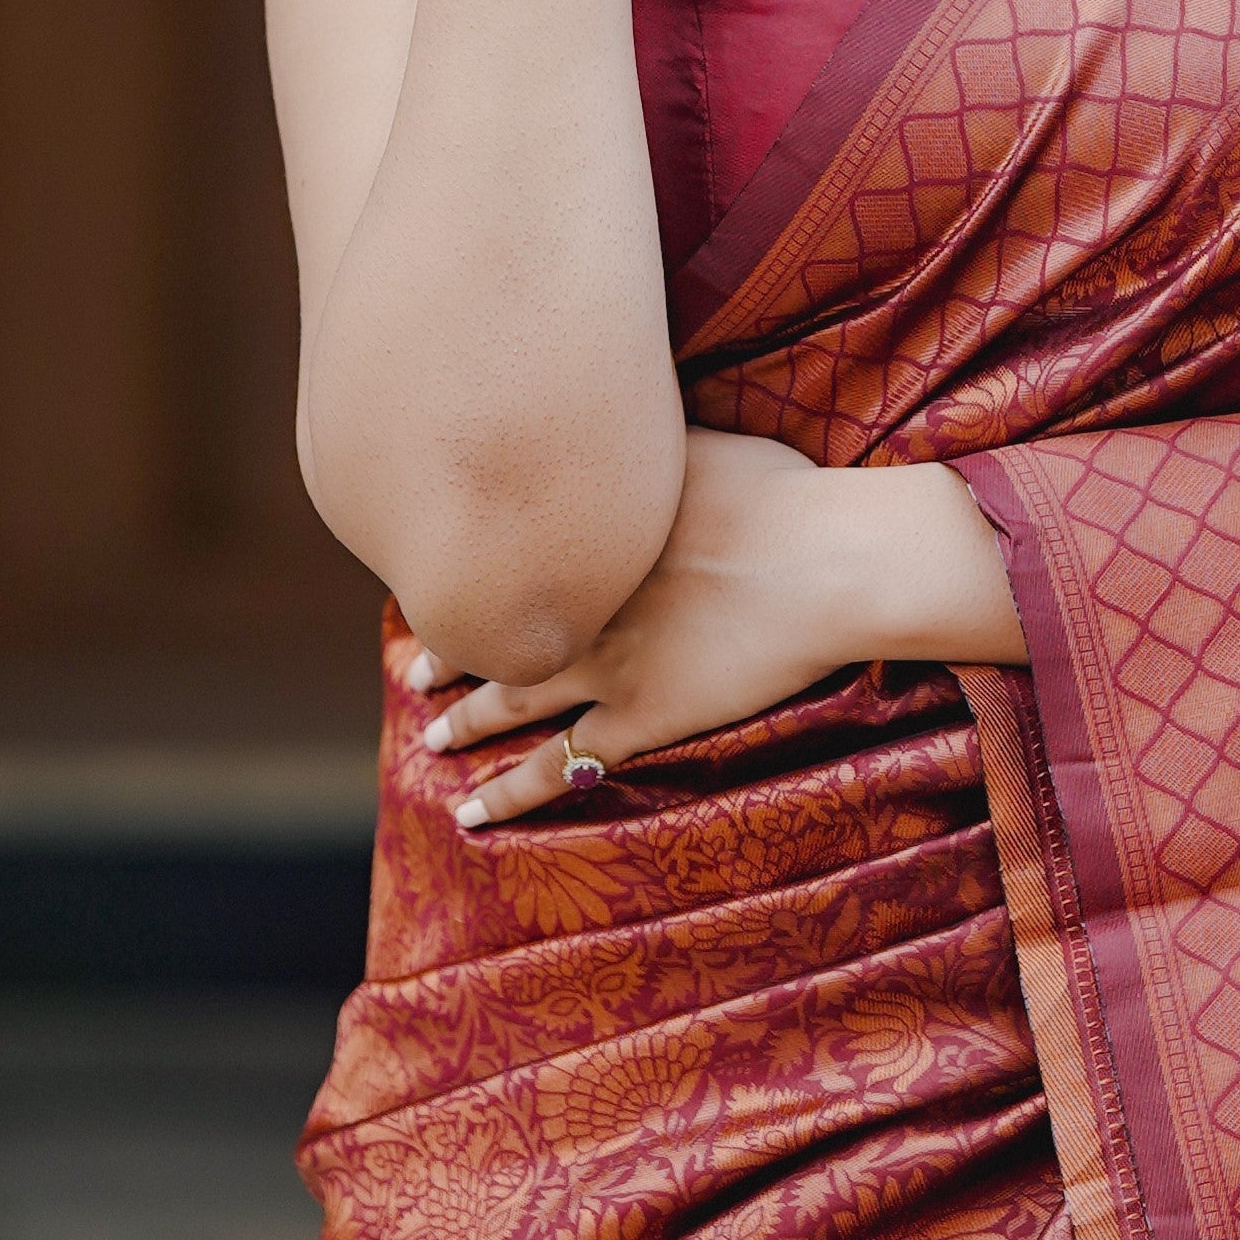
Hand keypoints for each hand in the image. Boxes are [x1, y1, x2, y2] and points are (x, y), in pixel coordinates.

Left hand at [408, 429, 1021, 826]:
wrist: (824, 562)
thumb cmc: (783, 494)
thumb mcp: (699, 442)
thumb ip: (650, 446)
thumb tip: (628, 422)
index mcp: (585, 533)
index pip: (503, 554)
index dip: (469, 574)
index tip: (442, 579)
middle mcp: (576, 599)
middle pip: (492, 629)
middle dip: (450, 651)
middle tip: (415, 668)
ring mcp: (599, 663)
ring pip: (508, 701)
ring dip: (465, 723)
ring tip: (431, 737)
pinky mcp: (636, 719)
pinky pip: (557, 767)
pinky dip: (511, 795)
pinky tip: (473, 816)